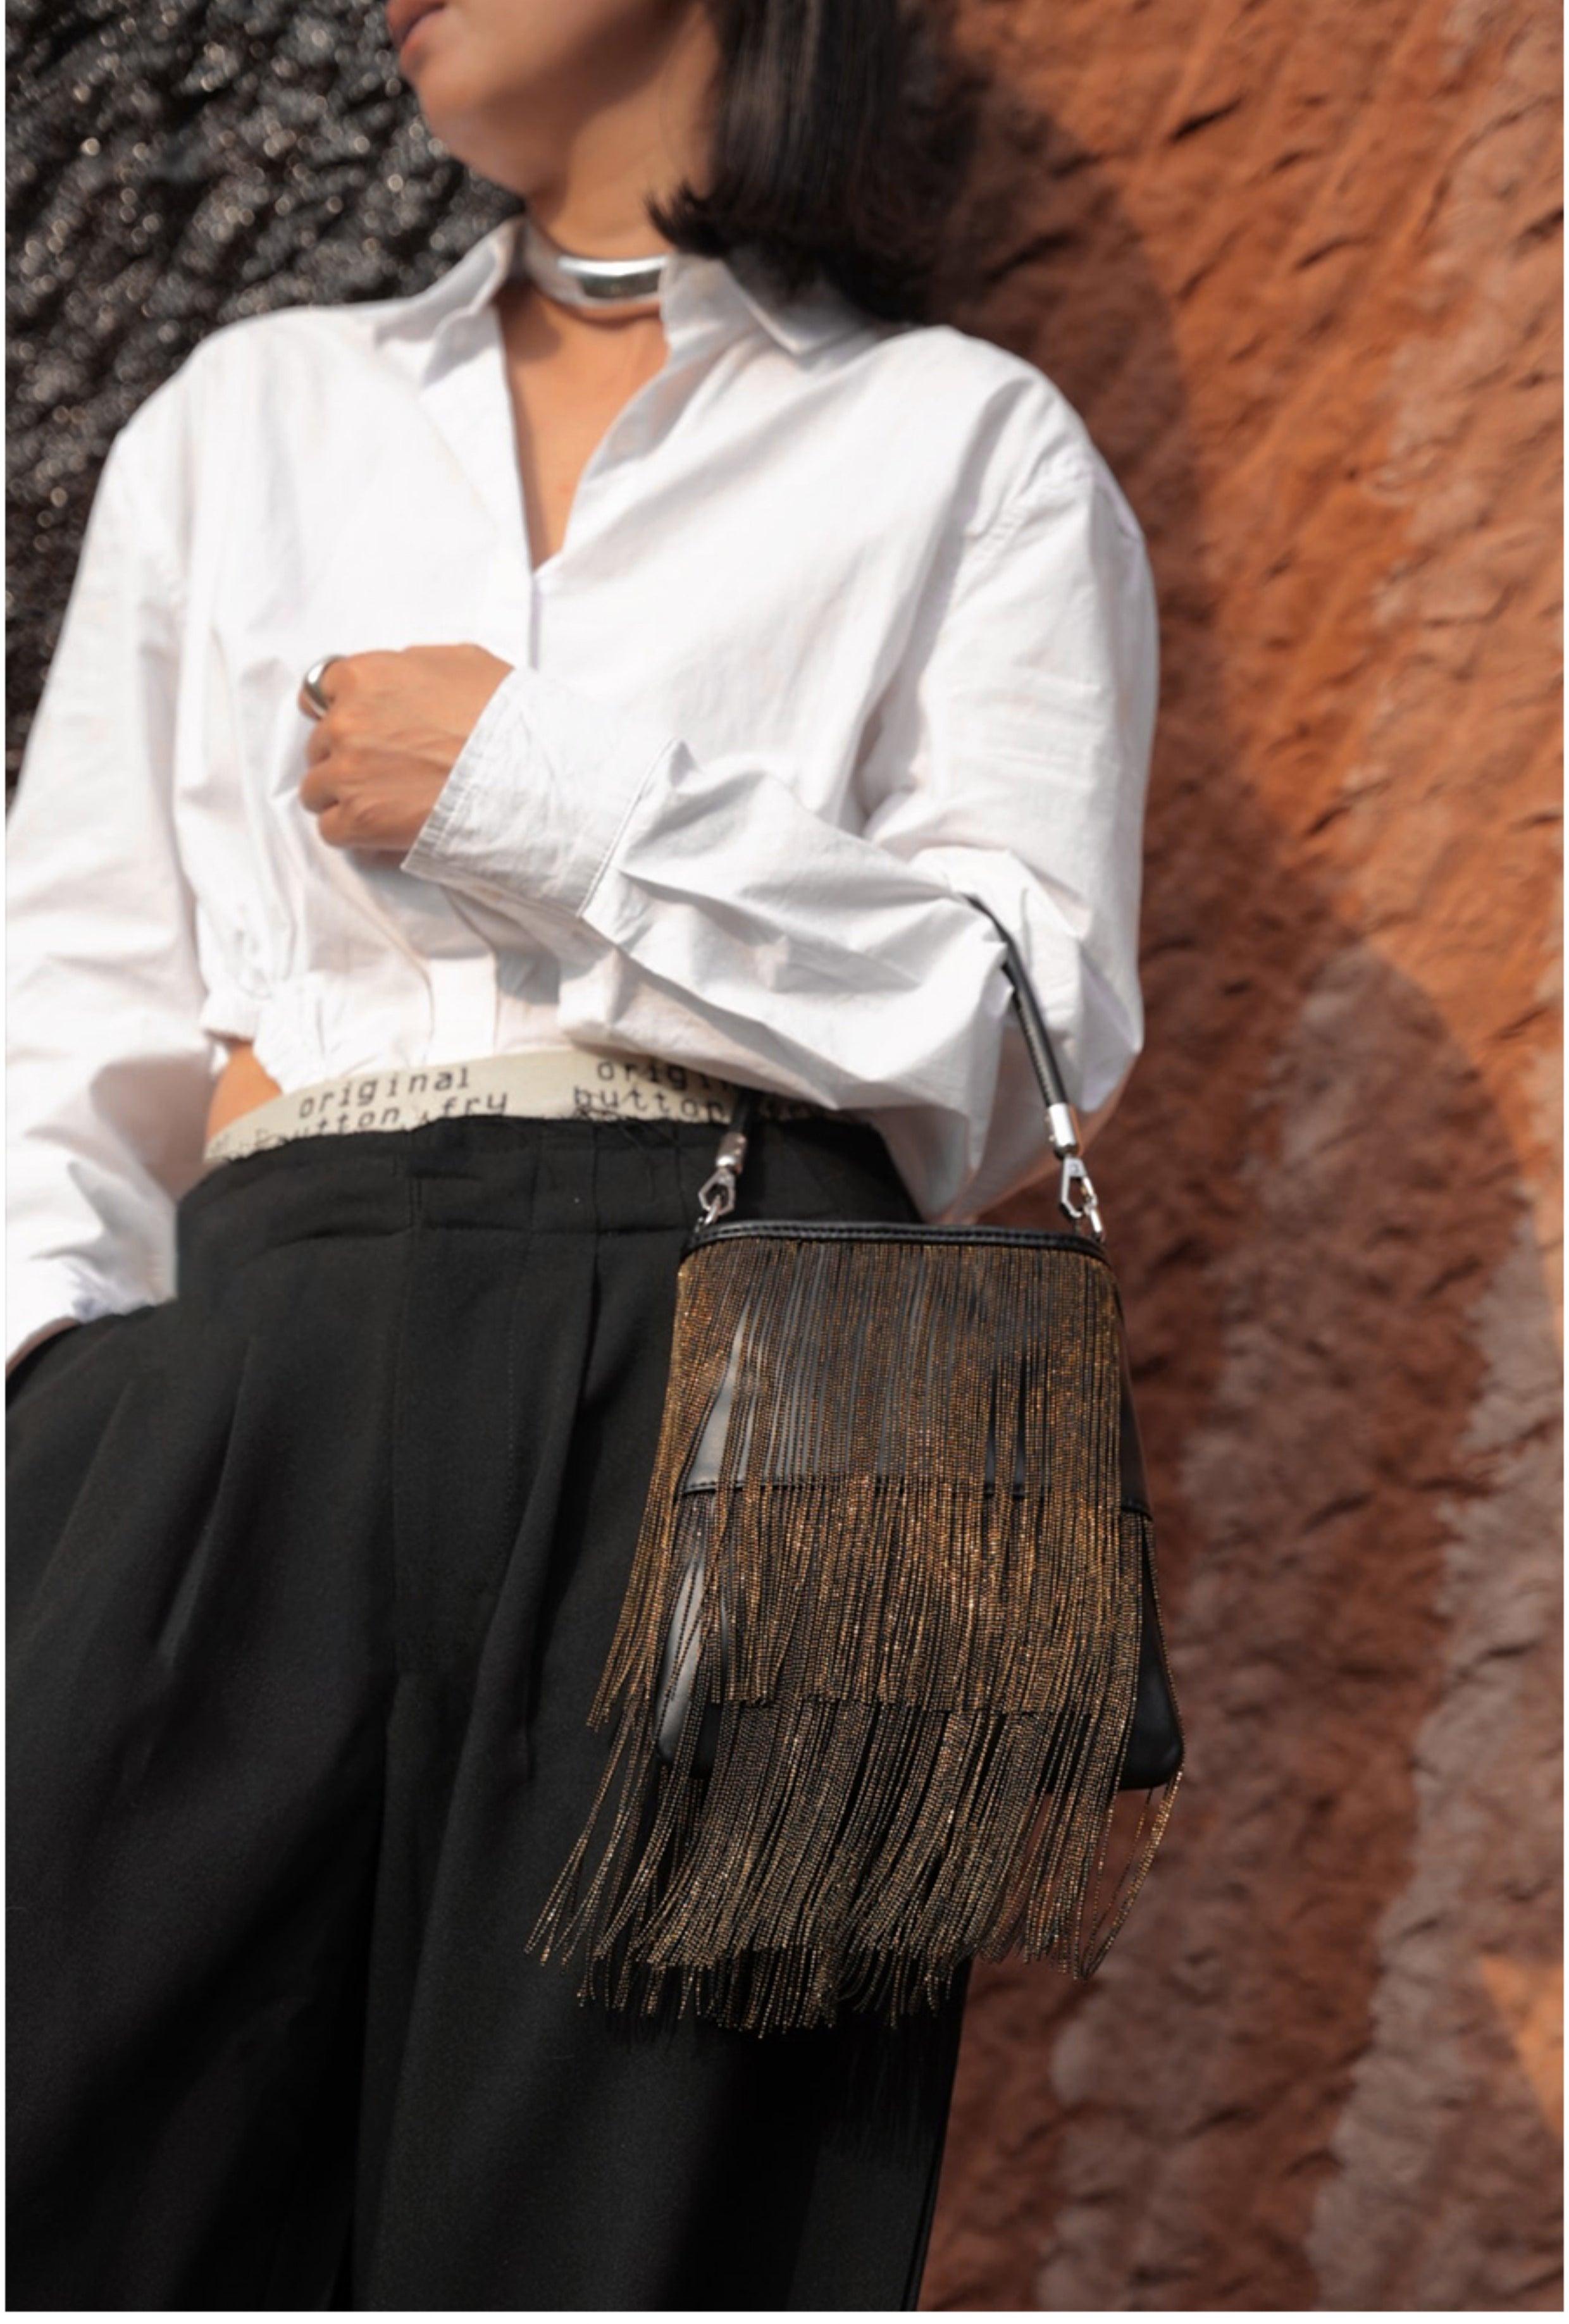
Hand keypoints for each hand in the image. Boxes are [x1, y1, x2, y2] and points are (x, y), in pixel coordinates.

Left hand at [296, 645, 512, 854]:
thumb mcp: (461, 662)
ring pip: (316, 789)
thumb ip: (411, 666)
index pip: (318, 692)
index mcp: (364, 677)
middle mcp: (345, 722)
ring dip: (342, 797)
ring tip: (382, 803)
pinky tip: (380, 830)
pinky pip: (331, 829)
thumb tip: (397, 677)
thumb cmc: (502, 717)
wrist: (522, 774)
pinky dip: (352, 832)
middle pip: (318, 744)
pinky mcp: (357, 820)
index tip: (353, 727)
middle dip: (343, 756)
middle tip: (382, 769)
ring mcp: (347, 773)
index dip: (337, 711)